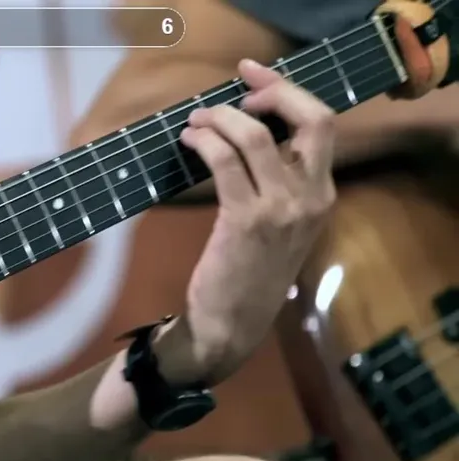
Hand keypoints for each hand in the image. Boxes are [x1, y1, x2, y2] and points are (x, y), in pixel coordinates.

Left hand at [174, 58, 336, 385]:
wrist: (230, 327)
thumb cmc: (246, 275)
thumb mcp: (278, 228)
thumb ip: (275, 185)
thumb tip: (244, 133)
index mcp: (321, 196)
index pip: (322, 126)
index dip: (290, 93)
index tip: (255, 81)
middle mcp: (311, 198)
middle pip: (310, 120)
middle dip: (272, 92)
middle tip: (235, 91)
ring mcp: (281, 210)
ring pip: (258, 137)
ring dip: (222, 118)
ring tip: (197, 120)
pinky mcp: (245, 221)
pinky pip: (225, 163)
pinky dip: (205, 142)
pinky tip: (189, 142)